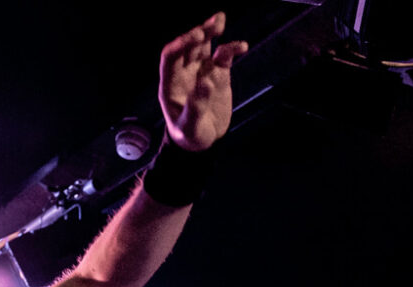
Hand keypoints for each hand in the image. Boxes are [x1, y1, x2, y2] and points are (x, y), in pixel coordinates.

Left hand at [159, 12, 248, 150]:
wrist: (204, 140)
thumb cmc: (191, 136)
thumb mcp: (191, 128)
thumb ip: (196, 106)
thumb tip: (205, 81)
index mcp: (171, 84)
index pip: (170, 57)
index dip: (179, 45)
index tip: (193, 39)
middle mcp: (185, 72)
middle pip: (188, 46)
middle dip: (197, 34)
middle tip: (209, 29)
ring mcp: (202, 70)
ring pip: (205, 45)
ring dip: (211, 31)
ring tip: (219, 20)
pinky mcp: (218, 74)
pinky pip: (224, 56)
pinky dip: (232, 49)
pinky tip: (242, 46)